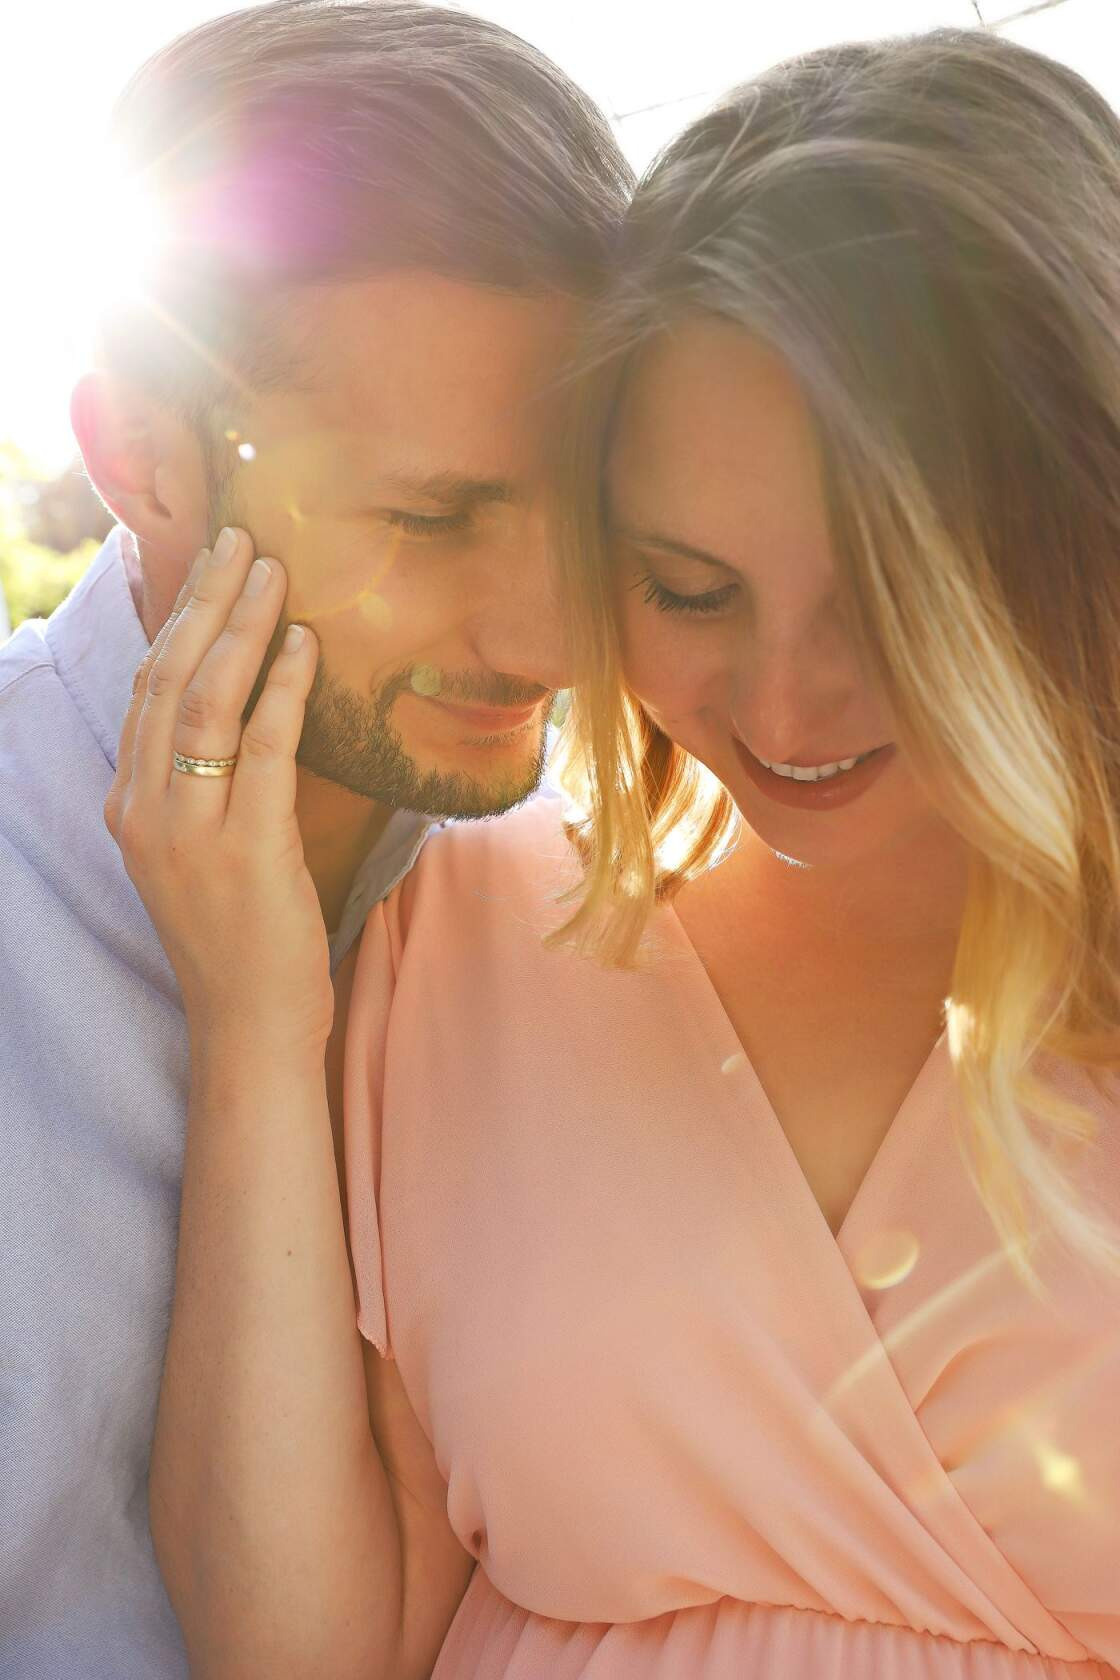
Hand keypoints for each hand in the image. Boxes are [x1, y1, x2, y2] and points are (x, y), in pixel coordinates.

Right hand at [106, 527, 331, 1060]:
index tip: (209, 565)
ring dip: (242, 627)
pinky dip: (284, 688)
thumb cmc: (239, 939)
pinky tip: (306, 644)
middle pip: (169, 679)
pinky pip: (263, 747)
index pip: (146, 690)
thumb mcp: (200, 852)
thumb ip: (205, 784)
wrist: (248, 1028)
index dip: (178, 619)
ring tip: (273, 570)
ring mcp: (190, 830)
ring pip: (206, 700)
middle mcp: (146, 810)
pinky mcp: (246, 848)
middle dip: (206, 600)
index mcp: (131, 806)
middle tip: (242, 539)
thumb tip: (248, 709)